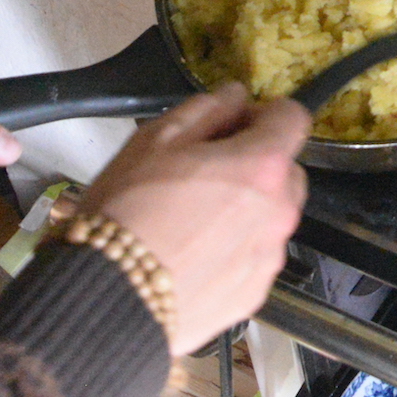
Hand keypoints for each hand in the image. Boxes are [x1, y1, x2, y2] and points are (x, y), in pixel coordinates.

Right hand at [78, 84, 308, 354]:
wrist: (104, 299)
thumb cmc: (125, 214)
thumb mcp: (154, 141)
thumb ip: (206, 110)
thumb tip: (235, 97)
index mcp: (262, 166)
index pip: (293, 118)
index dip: (263, 115)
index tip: (233, 125)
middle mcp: (279, 212)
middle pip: (286, 171)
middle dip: (256, 164)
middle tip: (205, 173)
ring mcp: (269, 258)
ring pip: (271, 217)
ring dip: (247, 209)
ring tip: (192, 220)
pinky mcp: (253, 295)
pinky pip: (254, 258)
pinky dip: (234, 250)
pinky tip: (192, 255)